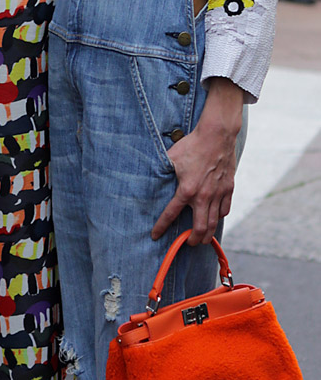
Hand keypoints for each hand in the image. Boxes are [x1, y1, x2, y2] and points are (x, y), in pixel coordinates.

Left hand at [152, 79, 242, 244]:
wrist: (216, 136)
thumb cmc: (192, 145)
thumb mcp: (171, 158)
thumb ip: (163, 170)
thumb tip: (151, 175)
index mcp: (186, 190)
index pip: (170, 214)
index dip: (161, 227)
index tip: (155, 236)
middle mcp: (203, 196)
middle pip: (200, 229)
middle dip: (193, 241)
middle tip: (189, 243)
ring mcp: (218, 194)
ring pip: (214, 223)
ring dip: (207, 234)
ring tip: (202, 238)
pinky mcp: (228, 189)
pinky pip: (224, 210)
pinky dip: (219, 216)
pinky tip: (214, 217)